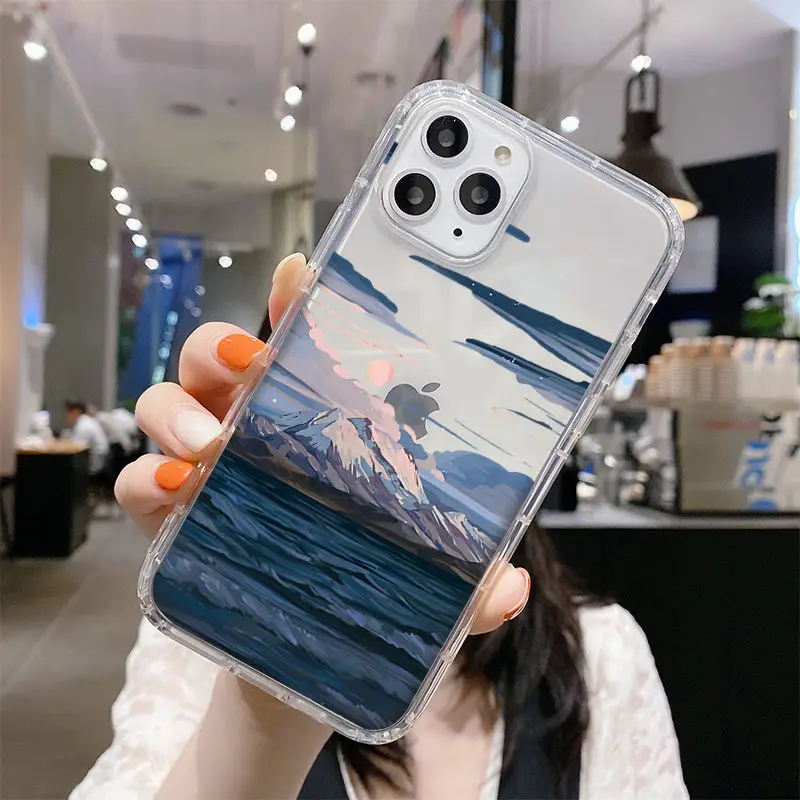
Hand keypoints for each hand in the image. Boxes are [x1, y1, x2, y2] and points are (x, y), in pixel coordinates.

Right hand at [116, 252, 529, 639]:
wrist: (296, 657)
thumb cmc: (354, 587)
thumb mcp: (416, 581)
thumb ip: (464, 585)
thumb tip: (507, 588)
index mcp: (309, 418)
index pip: (299, 342)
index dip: (296, 301)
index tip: (303, 272)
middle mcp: (249, 426)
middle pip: (217, 354)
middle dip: (221, 345)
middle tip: (249, 364)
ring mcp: (201, 465)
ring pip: (167, 399)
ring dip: (177, 409)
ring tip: (206, 443)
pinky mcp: (167, 515)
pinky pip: (137, 477)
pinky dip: (145, 476)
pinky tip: (174, 488)